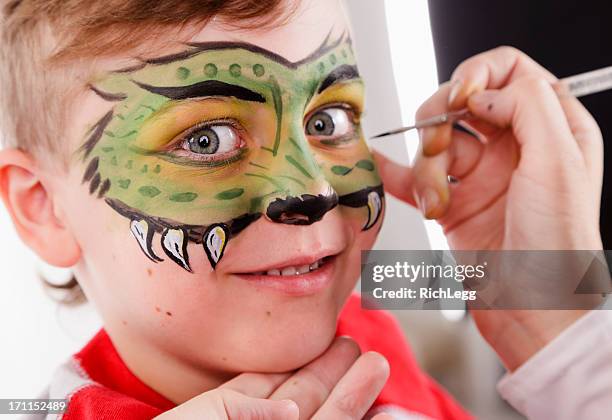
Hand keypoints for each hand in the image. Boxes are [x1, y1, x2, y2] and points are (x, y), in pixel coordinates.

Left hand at [154, 337, 390, 418]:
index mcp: (231, 417)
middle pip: (306, 401)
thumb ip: (240, 405)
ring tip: (375, 364)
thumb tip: (289, 407)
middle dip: (334, 374)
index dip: (305, 367)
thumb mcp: (200, 419)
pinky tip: (382, 414)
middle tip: (360, 346)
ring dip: (353, 397)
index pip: (274, 388)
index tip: (333, 344)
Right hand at [375, 46, 603, 369]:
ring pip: (435, 143)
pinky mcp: (454, 204)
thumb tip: (483, 92)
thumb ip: (528, 107)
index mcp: (551, 127)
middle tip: (437, 146)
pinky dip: (395, 173)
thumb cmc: (560, 246)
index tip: (462, 101)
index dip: (478, 76)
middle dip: (440, 121)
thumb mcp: (560, 163)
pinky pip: (416, 178)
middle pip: (461, 103)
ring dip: (425, 166)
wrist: (534, 309)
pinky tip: (378, 168)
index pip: (508, 71)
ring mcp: (481, 176)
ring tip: (434, 199)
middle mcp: (514, 147)